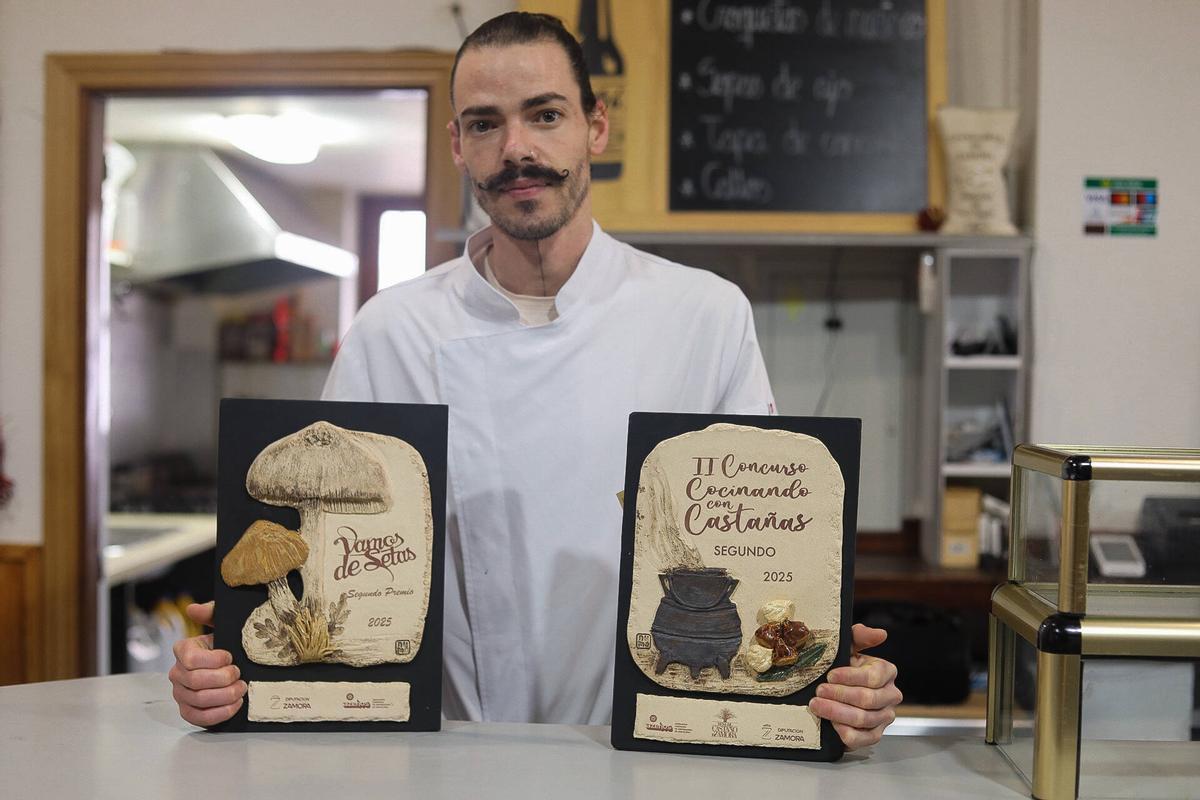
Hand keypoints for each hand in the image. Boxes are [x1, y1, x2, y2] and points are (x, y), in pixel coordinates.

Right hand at [168, 601, 245, 726]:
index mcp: (183, 650)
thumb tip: (193, 609)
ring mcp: (181, 694)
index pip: (191, 659)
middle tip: (239, 674)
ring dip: (225, 695)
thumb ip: (211, 613)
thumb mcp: (223, 624)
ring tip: (242, 688)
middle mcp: (177, 673)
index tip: (230, 656)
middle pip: (196, 681)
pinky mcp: (189, 711)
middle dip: (223, 679)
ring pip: (199, 700)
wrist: (234, 664)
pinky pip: (199, 718)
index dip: (214, 660)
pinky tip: (235, 704)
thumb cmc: (227, 644)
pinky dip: (220, 713)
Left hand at [809, 623, 901, 749]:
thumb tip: (880, 634)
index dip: (851, 677)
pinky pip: (863, 739)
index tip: (830, 675)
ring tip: (817, 705)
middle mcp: (890, 696)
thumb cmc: (842, 666)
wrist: (835, 690)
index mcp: (887, 672)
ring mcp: (883, 717)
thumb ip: (859, 636)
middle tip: (819, 691)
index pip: (874, 677)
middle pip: (868, 699)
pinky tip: (831, 724)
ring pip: (863, 719)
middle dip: (840, 695)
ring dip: (837, 712)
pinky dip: (845, 732)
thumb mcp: (848, 647)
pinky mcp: (873, 735)